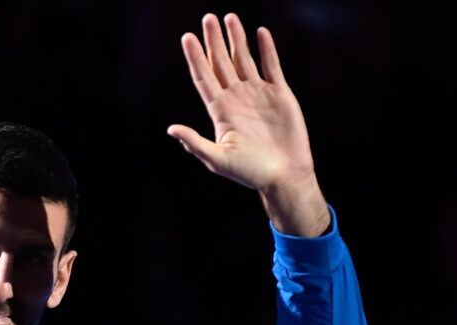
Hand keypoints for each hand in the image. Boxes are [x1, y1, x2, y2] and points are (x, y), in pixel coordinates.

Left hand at [169, 13, 329, 236]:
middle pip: (221, 63)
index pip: (204, 77)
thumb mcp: (218, 160)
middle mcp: (237, 98)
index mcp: (220, 110)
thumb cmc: (250, 173)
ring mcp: (258, 94)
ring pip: (244, 59)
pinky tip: (260, 32)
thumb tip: (171, 129)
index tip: (186, 37)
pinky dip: (266, 49)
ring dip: (237, 39)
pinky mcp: (279, 94)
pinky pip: (271, 66)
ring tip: (229, 18)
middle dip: (214, 41)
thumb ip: (195, 143)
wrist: (284, 175)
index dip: (195, 57)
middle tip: (207, 18)